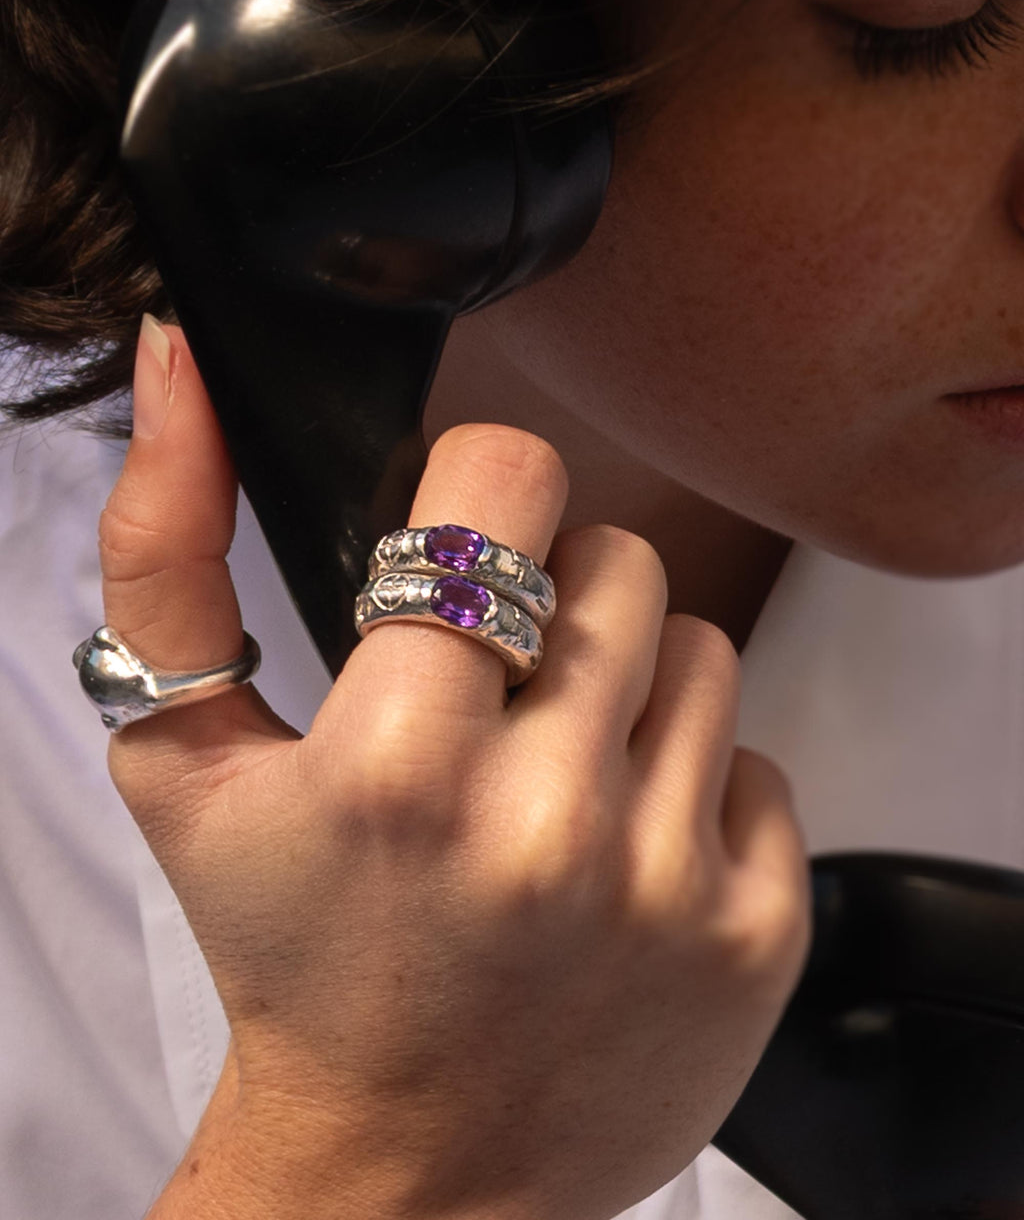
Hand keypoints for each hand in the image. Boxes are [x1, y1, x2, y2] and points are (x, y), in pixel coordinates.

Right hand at [101, 319, 810, 1219]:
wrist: (401, 1170)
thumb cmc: (289, 955)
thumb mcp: (185, 760)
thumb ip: (166, 553)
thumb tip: (180, 366)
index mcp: (399, 760)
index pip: (511, 479)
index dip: (484, 485)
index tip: (464, 541)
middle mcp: (548, 817)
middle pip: (623, 558)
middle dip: (555, 597)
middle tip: (496, 687)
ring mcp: (669, 878)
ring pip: (704, 645)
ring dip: (628, 685)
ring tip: (555, 769)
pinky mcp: (755, 932)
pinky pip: (760, 760)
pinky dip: (692, 784)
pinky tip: (617, 851)